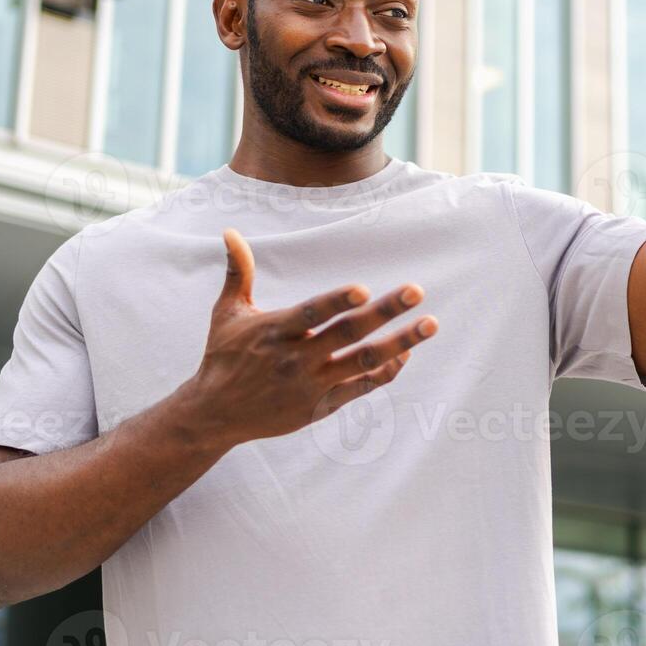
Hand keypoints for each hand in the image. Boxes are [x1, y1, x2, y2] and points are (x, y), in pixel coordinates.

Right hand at [189, 228, 438, 448]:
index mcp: (276, 331)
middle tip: (416, 291)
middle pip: (348, 334)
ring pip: (365, 361)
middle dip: (385, 312)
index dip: (337, 302)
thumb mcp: (227, 313)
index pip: (311, 314)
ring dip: (401, 343)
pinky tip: (406, 353)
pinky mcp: (321, 405)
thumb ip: (238, 272)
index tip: (364, 289)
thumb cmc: (224, 356)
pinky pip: (361, 387)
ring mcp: (312, 384)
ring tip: (430, 324)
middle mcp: (297, 358)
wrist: (216, 414)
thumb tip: (230, 231)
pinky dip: (385, 371)